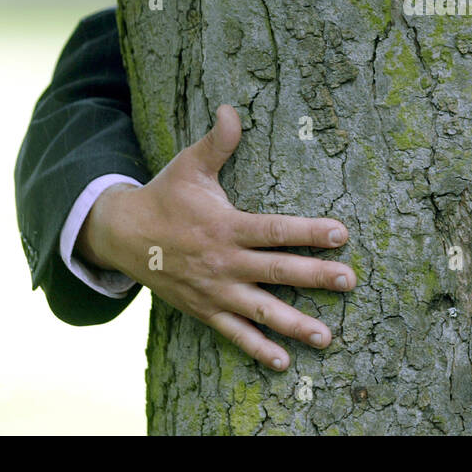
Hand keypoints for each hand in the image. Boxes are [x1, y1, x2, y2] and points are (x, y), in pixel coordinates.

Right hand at [76, 104, 355, 370]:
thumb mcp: (189, 166)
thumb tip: (231, 109)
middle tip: (350, 281)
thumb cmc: (165, 196)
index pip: (275, 230)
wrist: (121, 236)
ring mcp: (214, 290)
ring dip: (293, 324)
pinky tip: (284, 362)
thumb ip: (217, 142)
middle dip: (315, 277)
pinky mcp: (204, 310)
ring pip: (260, 311)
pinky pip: (234, 334)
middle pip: (276, 272)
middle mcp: (223, 262)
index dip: (308, 231)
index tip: (341, 233)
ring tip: (327, 336)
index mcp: (225, 226)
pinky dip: (257, 349)